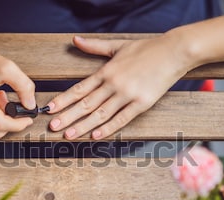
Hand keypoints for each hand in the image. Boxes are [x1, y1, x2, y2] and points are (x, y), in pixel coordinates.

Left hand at [47, 34, 190, 139]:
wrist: (174, 51)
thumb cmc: (146, 48)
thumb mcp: (117, 45)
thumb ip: (94, 46)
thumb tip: (74, 40)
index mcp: (106, 71)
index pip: (79, 88)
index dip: (63, 100)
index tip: (49, 109)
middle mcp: (113, 84)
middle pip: (86, 104)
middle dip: (67, 116)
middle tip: (52, 127)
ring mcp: (127, 94)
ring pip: (100, 114)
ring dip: (83, 126)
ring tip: (68, 135)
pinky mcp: (142, 103)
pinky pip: (122, 118)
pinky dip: (108, 128)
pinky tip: (95, 135)